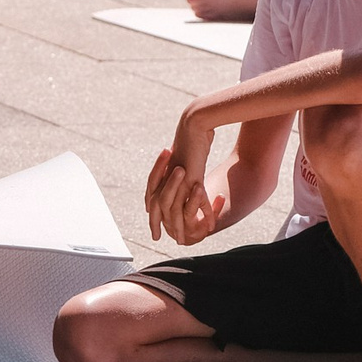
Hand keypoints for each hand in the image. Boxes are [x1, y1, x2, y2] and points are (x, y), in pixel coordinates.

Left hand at [142, 116, 222, 244]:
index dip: (153, 215)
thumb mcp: (182, 155)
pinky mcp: (192, 177)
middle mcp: (167, 178)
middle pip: (160, 207)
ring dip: (182, 225)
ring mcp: (178, 179)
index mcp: (162, 173)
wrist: (194, 122)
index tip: (154, 229)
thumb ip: (177, 167)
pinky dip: (204, 214)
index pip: (151, 198)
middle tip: (160, 239)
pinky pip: (198, 201)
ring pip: (177, 208)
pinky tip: (210, 225)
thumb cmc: (190, 136)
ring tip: (188, 238)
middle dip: (160, 225)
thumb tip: (177, 172)